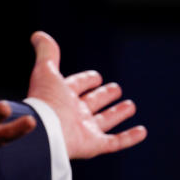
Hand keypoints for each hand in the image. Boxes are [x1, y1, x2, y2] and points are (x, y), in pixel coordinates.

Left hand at [27, 31, 146, 158]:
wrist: (46, 132)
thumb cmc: (46, 101)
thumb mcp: (46, 70)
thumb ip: (46, 52)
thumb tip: (37, 34)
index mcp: (62, 96)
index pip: (77, 85)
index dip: (86, 80)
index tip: (96, 76)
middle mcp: (74, 113)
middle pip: (92, 103)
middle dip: (103, 95)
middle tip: (116, 89)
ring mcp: (84, 130)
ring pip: (105, 121)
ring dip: (118, 113)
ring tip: (130, 106)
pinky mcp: (94, 145)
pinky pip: (115, 142)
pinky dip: (130, 137)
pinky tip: (142, 131)